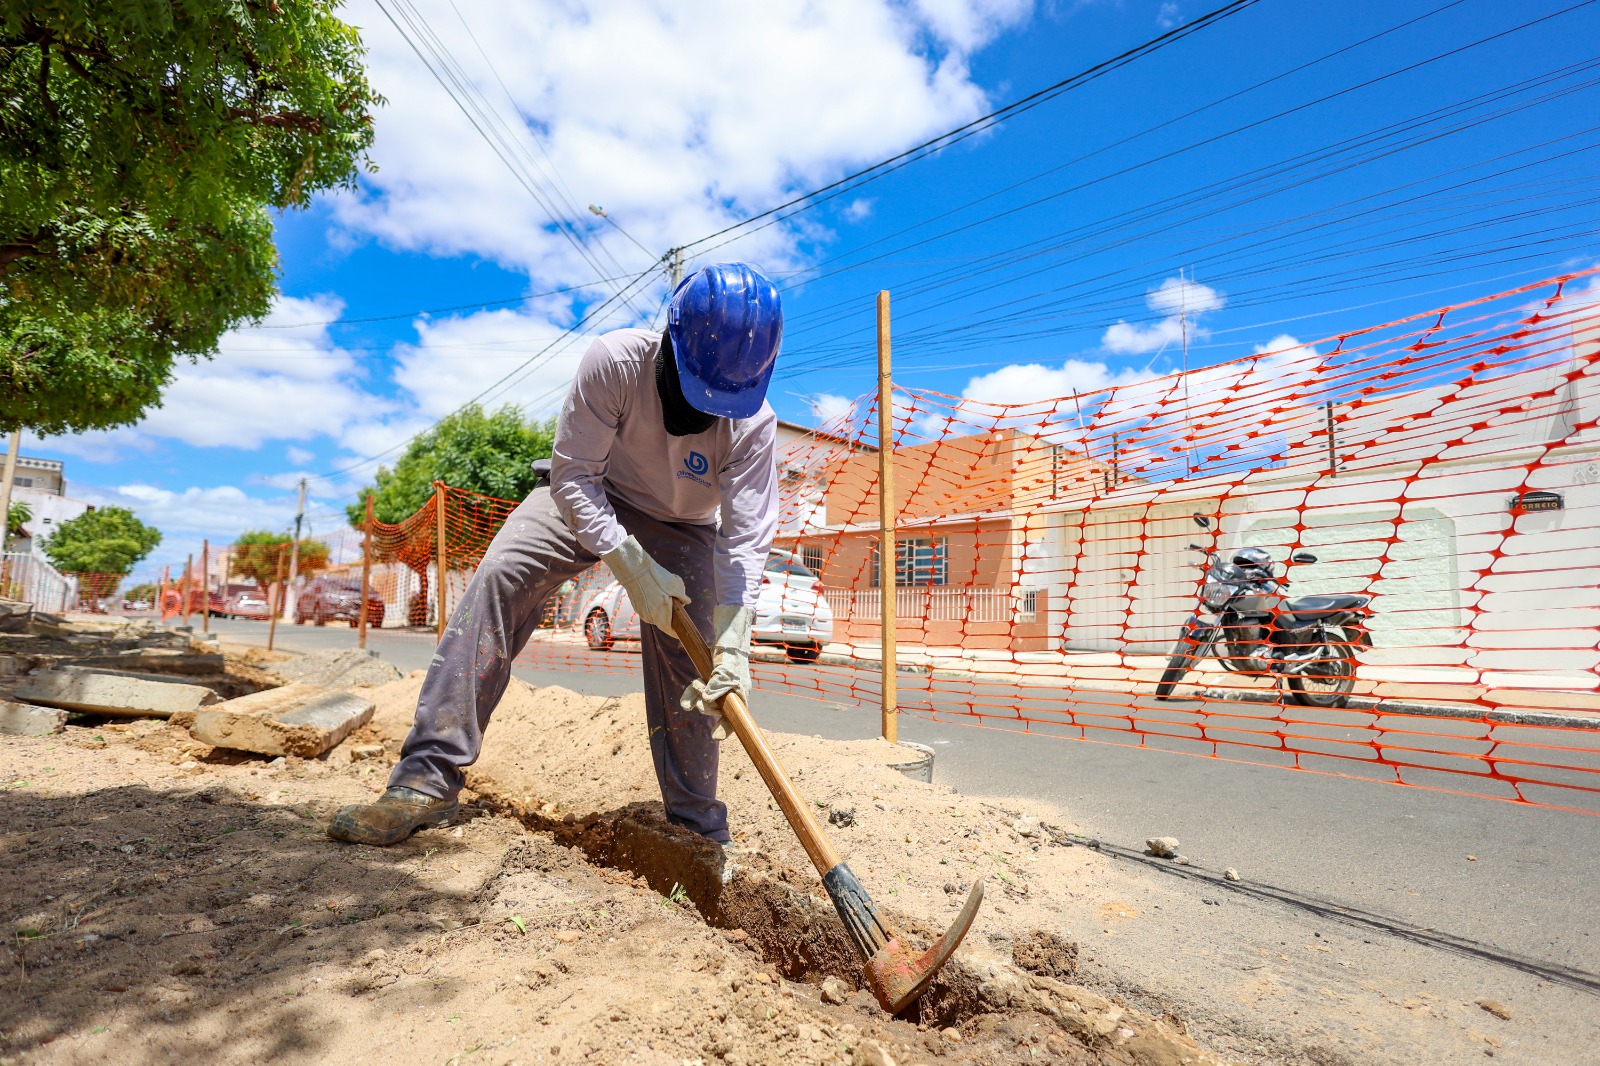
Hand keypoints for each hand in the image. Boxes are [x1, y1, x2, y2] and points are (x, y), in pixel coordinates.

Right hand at [601, 535, 687, 636]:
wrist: (634, 568)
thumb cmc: (657, 577)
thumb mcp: (675, 585)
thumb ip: (682, 596)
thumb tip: (687, 602)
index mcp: (660, 613)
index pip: (669, 630)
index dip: (676, 632)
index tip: (681, 632)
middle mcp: (649, 616)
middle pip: (662, 622)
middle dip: (670, 616)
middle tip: (676, 605)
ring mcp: (641, 612)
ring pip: (655, 615)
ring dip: (661, 610)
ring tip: (664, 594)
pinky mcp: (636, 606)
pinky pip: (648, 610)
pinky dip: (653, 605)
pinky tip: (655, 592)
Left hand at [680, 605, 751, 741]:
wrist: (727, 634)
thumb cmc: (731, 653)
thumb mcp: (726, 670)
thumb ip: (718, 685)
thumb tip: (708, 700)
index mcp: (740, 694)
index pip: (736, 717)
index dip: (726, 728)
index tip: (715, 737)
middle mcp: (730, 694)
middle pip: (716, 711)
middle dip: (705, 705)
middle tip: (701, 688)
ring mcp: (719, 688)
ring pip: (704, 702)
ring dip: (696, 697)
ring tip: (695, 684)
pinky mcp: (709, 681)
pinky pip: (698, 693)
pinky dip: (691, 695)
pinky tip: (686, 698)